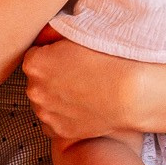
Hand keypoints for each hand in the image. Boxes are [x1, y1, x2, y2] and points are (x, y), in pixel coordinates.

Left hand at [22, 36, 147, 140]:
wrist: (130, 93)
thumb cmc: (109, 59)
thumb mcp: (78, 33)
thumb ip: (52, 33)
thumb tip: (43, 38)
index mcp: (35, 63)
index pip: (35, 56)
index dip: (53, 55)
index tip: (69, 58)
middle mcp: (34, 90)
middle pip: (38, 81)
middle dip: (52, 78)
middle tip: (79, 75)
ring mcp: (46, 113)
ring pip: (45, 102)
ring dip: (57, 98)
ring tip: (83, 92)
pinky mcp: (59, 131)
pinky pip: (54, 122)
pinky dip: (63, 116)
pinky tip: (82, 107)